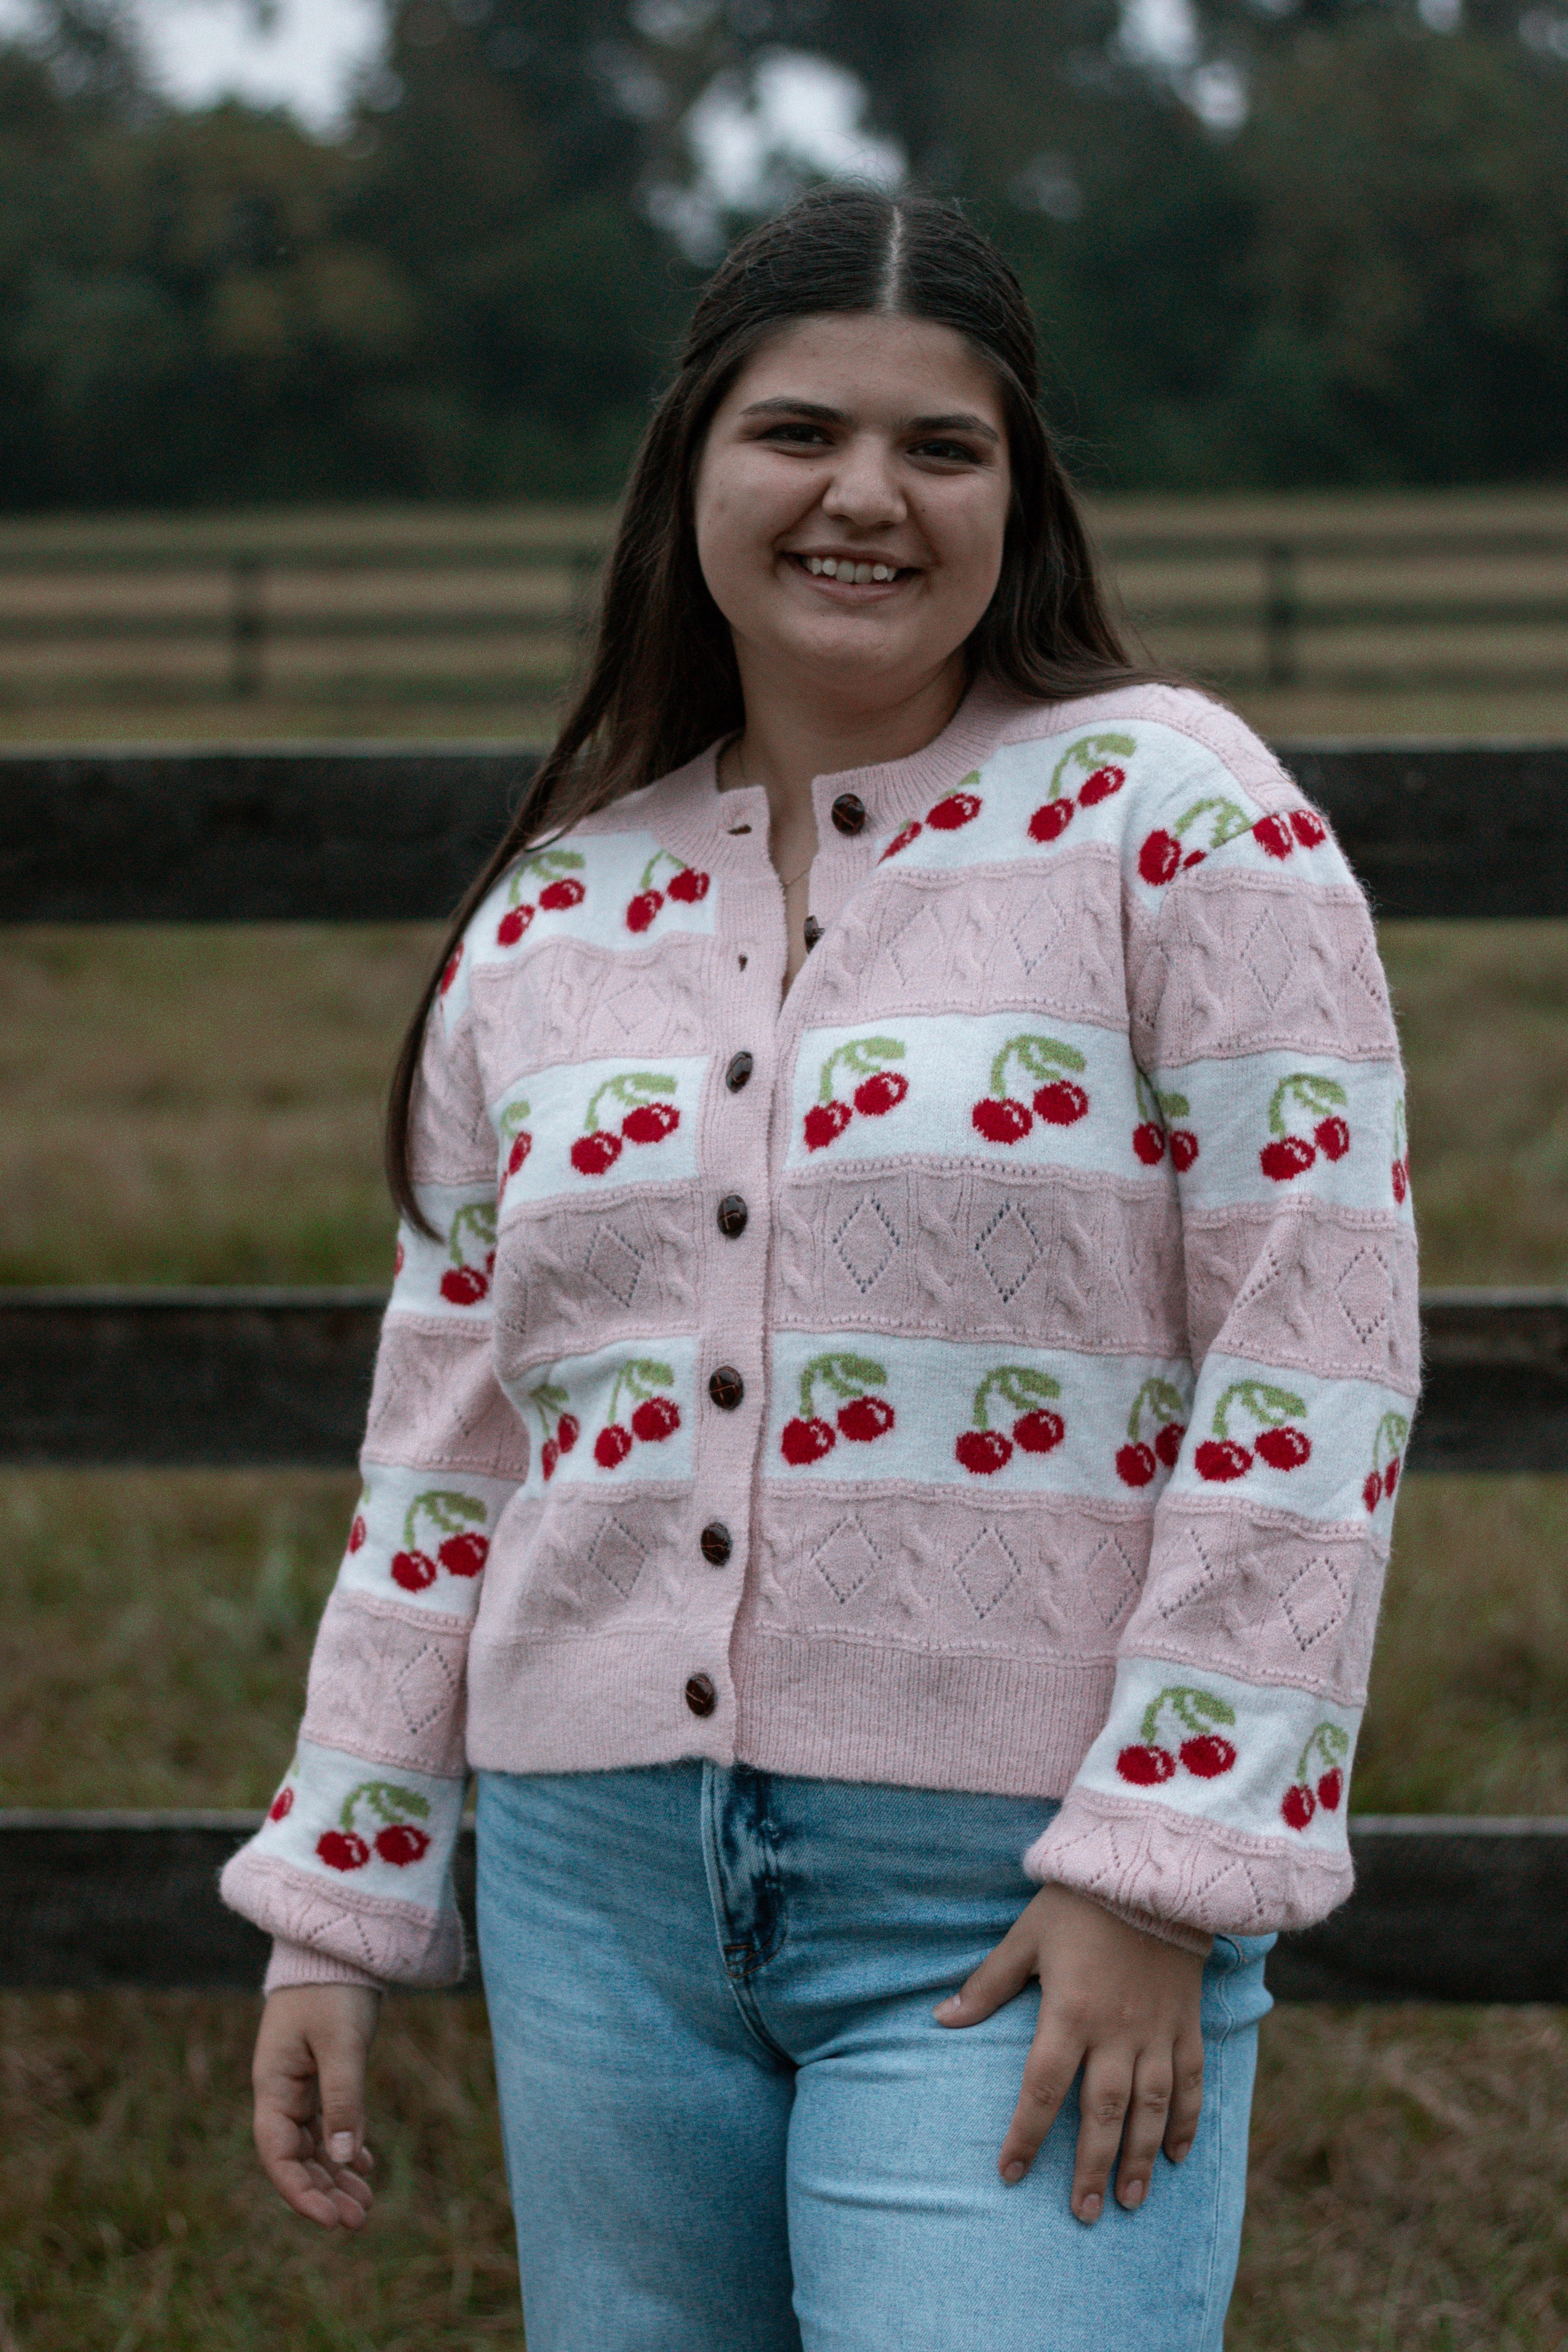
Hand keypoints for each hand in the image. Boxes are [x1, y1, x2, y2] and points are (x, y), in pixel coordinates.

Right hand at [252, 1983, 380, 2229]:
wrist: (337, 1944)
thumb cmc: (333, 1988)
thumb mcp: (341, 2042)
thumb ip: (343, 2098)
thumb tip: (343, 2159)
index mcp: (273, 2085)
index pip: (278, 2154)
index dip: (300, 2192)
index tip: (331, 2220)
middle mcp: (281, 2090)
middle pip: (296, 2157)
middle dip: (323, 2192)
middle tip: (358, 2221)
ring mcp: (299, 2082)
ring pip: (313, 2144)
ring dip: (334, 2175)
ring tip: (365, 2205)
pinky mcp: (320, 2073)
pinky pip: (326, 2123)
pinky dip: (343, 2146)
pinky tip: (363, 2166)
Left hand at [935, 1881, 1205, 2221]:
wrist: (1151, 1868)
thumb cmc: (1080, 1902)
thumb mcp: (1026, 1936)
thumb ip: (988, 1983)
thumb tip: (941, 2018)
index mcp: (1070, 2012)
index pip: (1042, 2087)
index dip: (1025, 2133)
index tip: (1009, 2173)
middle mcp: (1116, 2031)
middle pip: (1102, 2112)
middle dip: (1090, 2166)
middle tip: (1083, 2214)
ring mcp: (1156, 2029)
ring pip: (1151, 2107)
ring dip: (1140, 2157)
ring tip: (1130, 2201)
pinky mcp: (1186, 2021)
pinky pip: (1191, 2080)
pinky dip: (1187, 2120)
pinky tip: (1178, 2155)